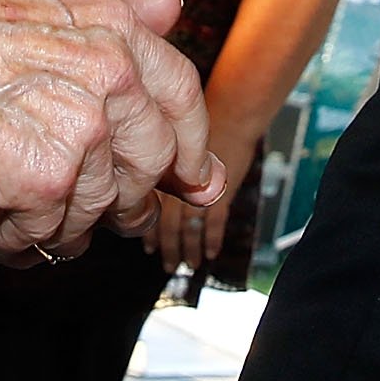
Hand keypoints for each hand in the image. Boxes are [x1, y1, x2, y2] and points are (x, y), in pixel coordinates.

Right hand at [0, 0, 220, 266]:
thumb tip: (171, 4)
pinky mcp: (44, 183)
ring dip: (59, 224)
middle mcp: (112, 82)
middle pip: (148, 167)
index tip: (194, 179)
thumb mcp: (51, 2)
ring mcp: (82, 135)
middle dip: (128, 201)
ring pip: (95, 213)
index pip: (182, 96)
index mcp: (117, 34)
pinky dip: (14, 240)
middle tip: (101, 214)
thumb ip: (118, 16)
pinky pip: (45, 238)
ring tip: (17, 206)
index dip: (191, 145)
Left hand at [152, 118, 249, 272]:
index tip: (147, 246)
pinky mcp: (221, 194)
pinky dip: (210, 240)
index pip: (152, 209)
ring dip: (187, 249)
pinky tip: (210, 252)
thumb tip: (152, 191)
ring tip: (188, 263)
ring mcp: (199, 191)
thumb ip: (167, 171)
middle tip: (167, 263)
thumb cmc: (205, 127)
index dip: (149, 230)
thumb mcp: (179, 147)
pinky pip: (213, 224)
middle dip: (166, 246)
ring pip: (187, 229)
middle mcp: (178, 185)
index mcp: (166, 174)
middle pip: (167, 224)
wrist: (232, 117)